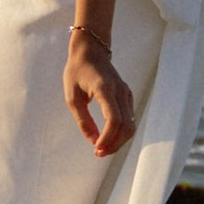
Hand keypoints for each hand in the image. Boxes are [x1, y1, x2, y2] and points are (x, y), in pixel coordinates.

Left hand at [65, 40, 135, 156]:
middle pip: (126, 126)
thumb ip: (83, 120)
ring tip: (102, 148)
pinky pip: (129, 119)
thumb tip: (93, 141)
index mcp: (105, 88)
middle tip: (98, 153)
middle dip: (114, 144)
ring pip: (131, 125)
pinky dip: (121, 133)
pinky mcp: (127, 96)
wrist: (90, 50)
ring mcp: (126, 93)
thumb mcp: (72, 96)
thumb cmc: (77, 71)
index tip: (96, 149)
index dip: (108, 138)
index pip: (114, 118)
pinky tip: (108, 138)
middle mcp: (120, 91)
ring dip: (119, 141)